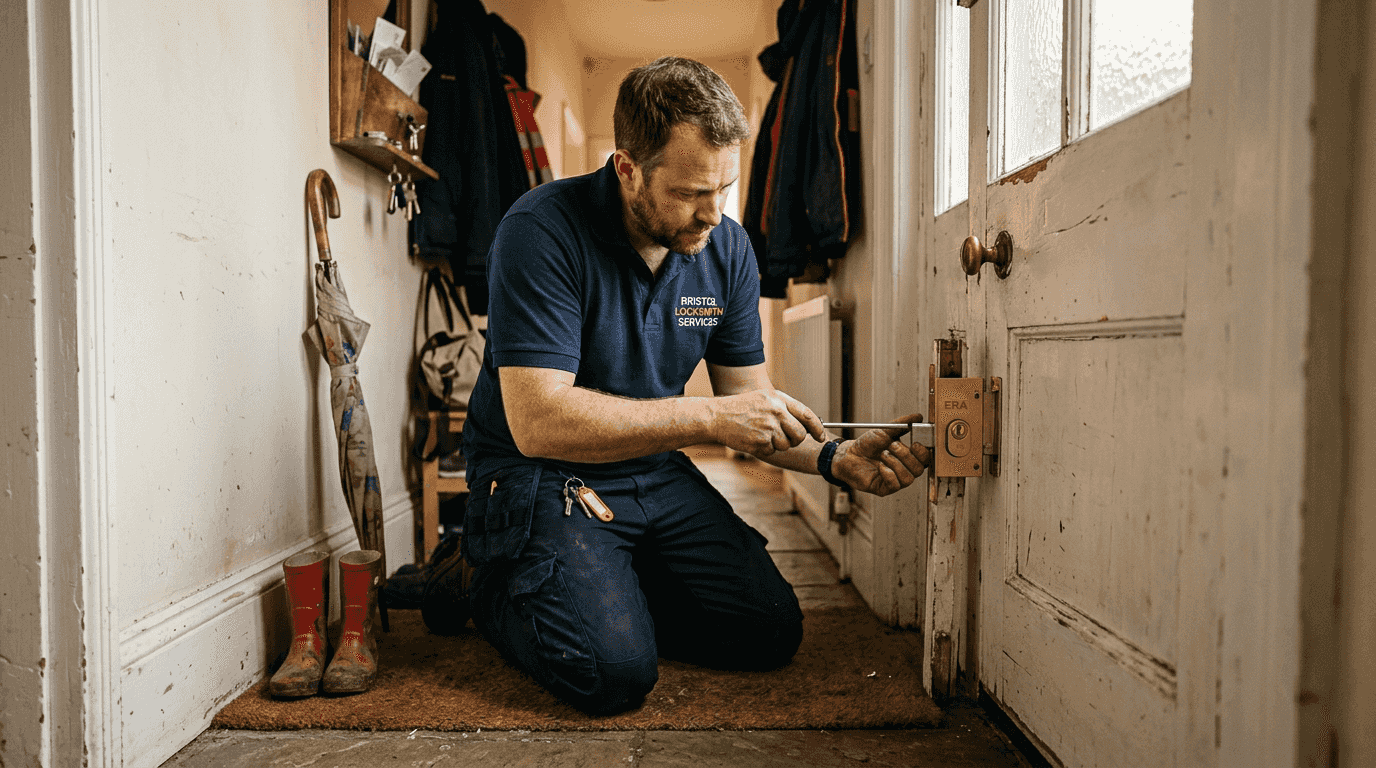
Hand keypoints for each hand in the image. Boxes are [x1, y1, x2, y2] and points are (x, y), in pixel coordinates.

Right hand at [711, 388, 826, 457]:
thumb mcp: (764, 398)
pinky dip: (764, 448)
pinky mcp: (760, 441)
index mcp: (778, 399)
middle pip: (799, 434)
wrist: (717, 416)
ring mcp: (768, 427)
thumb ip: (784, 408)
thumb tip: (806, 424)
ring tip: (762, 434)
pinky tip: (753, 438)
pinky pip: (772, 451)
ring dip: (777, 444)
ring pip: (786, 445)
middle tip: (784, 437)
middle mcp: (776, 412)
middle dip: (795, 440)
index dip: (817, 428)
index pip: (807, 415)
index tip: (820, 436)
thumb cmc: (741, 408)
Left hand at [831, 412, 930, 495]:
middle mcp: (904, 470)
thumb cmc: (867, 445)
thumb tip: (918, 417)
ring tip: (883, 454)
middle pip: (919, 469)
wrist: (848, 454)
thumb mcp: (885, 431)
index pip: (926, 459)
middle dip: (906, 455)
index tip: (914, 442)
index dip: (923, 452)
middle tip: (892, 446)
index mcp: (908, 457)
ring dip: (896, 464)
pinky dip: (889, 474)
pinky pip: (895, 486)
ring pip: (908, 479)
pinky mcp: (884, 489)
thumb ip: (902, 424)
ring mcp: (895, 480)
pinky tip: (880, 466)